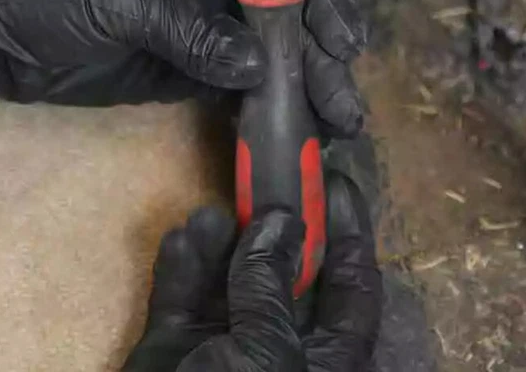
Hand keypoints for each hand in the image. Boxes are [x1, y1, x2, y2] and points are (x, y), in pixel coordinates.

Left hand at [0, 0, 365, 127]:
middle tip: (345, 102)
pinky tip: (288, 125)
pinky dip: (260, 102)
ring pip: (263, 50)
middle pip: (280, 9)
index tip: (345, 38)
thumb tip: (258, 66)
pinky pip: (233, 81)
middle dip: (316, 53)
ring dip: (297, 83)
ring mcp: (197, 20)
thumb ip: (197, 32)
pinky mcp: (183, 64)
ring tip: (333, 123)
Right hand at [124, 172, 381, 371]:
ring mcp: (222, 355)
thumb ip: (271, 288)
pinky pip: (180, 301)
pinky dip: (182, 266)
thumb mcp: (266, 357)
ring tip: (218, 208)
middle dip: (276, 226)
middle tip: (267, 173)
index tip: (334, 178)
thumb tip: (279, 225)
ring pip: (228, 282)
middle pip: (288, 276)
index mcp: (327, 364)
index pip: (354, 290)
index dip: (350, 233)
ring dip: (224, 243)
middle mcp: (280, 354)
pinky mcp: (171, 355)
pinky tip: (187, 234)